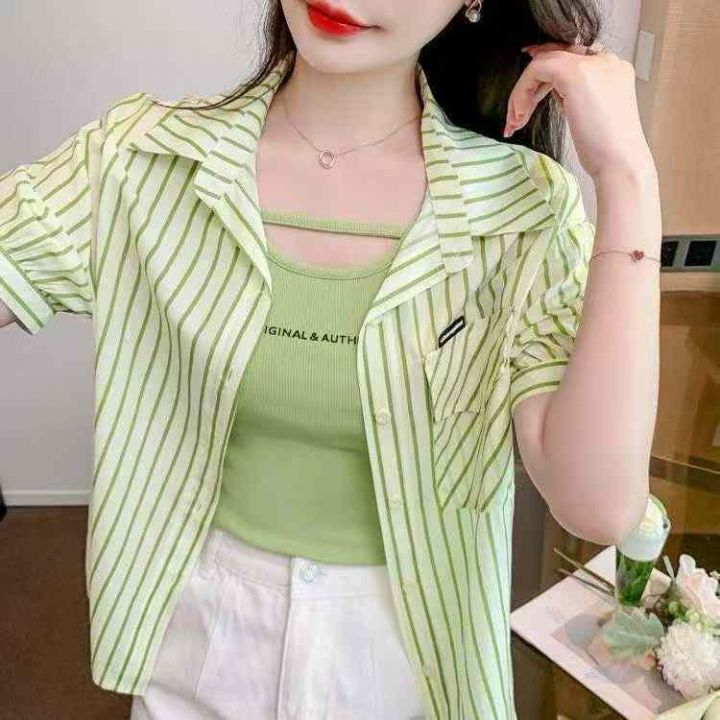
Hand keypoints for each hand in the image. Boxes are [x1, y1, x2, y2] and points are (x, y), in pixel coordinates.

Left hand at [504, 41, 655, 181]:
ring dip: (523, 91)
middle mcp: (606, 60)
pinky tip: (520, 114)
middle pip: (557, 55)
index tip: (526, 84)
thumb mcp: (590, 114)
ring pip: (545, 62)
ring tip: (515, 121)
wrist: (620, 163)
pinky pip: (538, 69)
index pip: (573, 56)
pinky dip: (522, 91)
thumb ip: (575, 96)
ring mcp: (592, 64)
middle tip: (515, 112)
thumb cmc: (605, 150)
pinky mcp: (576, 73)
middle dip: (530, 83)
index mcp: (613, 69)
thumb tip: (551, 90)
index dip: (546, 65)